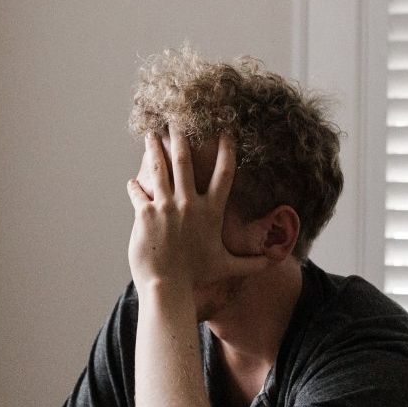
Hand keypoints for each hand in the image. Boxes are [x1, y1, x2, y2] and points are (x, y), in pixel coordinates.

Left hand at [126, 131, 269, 289]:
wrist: (168, 287)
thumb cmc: (197, 277)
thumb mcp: (227, 267)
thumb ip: (252, 263)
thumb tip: (275, 263)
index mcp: (210, 211)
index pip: (224, 174)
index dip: (227, 151)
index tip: (226, 132)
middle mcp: (189, 203)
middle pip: (185, 161)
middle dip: (181, 137)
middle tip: (177, 119)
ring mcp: (165, 206)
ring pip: (159, 168)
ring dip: (154, 149)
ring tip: (150, 133)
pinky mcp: (145, 213)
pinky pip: (138, 192)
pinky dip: (135, 186)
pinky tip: (132, 182)